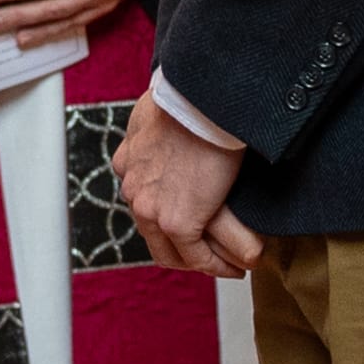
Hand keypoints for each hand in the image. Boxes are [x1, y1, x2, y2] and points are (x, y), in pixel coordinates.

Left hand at [118, 95, 262, 277]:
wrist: (201, 99)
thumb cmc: (190, 95)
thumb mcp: (157, 110)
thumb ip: (155, 127)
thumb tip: (160, 123)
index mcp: (128, 161)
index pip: (142, 201)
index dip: (165, 217)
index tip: (190, 223)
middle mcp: (133, 190)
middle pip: (151, 234)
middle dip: (180, 248)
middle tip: (208, 255)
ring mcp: (151, 210)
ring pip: (171, 252)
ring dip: (199, 263)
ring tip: (226, 267)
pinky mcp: (177, 222)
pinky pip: (197, 257)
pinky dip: (216, 268)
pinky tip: (235, 268)